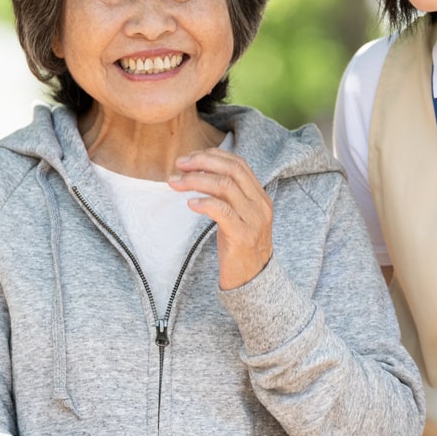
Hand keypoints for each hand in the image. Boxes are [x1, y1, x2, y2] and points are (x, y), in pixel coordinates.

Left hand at [172, 148, 272, 289]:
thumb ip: (227, 195)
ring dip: (196, 180)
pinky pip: (222, 211)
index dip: (212, 156)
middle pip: (232, 170)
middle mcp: (260, 205)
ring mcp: (254, 220)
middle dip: (202, 162)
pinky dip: (204, 203)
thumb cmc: (239, 246)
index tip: (190, 158)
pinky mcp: (243, 236)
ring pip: (225, 186)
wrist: (253, 279)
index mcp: (260, 196)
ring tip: (176, 182)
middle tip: (179, 164)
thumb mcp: (237, 215)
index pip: (239, 163)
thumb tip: (197, 172)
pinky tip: (190, 203)